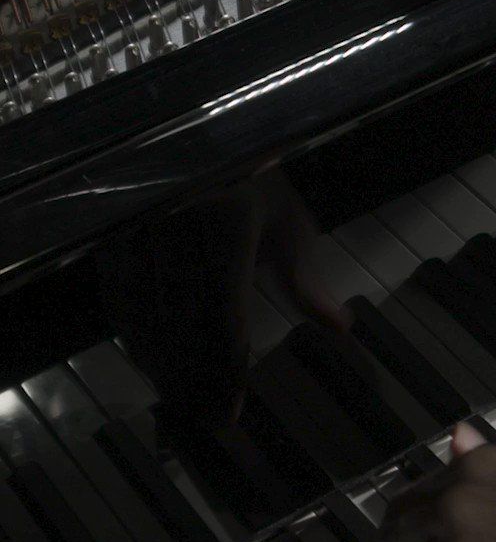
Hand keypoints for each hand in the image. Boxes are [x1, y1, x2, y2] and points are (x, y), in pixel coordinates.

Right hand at [96, 168, 350, 430]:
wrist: (195, 120)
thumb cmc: (250, 170)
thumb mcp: (283, 217)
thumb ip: (303, 278)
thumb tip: (340, 327)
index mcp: (225, 220)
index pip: (221, 315)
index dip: (224, 371)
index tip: (228, 413)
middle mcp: (174, 223)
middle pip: (178, 324)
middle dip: (191, 380)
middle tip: (205, 421)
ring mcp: (137, 224)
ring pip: (140, 314)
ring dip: (159, 365)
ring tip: (181, 401)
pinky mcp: (109, 227)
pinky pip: (116, 294)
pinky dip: (132, 333)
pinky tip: (149, 359)